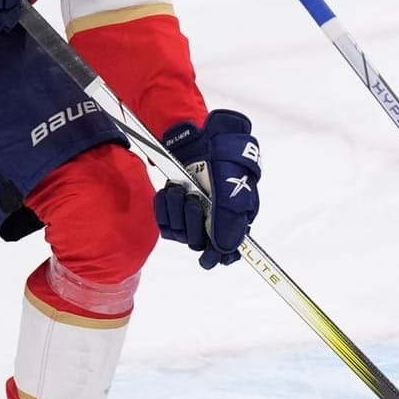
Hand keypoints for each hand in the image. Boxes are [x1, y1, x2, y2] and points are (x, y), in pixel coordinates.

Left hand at [155, 109, 261, 267]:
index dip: (217, 256)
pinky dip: (164, 208)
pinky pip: (164, 223)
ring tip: (179, 189)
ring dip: (177, 211)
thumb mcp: (234, 194)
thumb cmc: (224, 164)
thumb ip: (230, 225)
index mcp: (235, 221)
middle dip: (193, 223)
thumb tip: (224, 250)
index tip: (208, 259)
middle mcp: (213, 222)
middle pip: (199, 243)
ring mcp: (192, 216)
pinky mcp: (174, 209)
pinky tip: (168, 192)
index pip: (226, 251)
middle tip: (194, 201)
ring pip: (180, 234)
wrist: (202, 139)